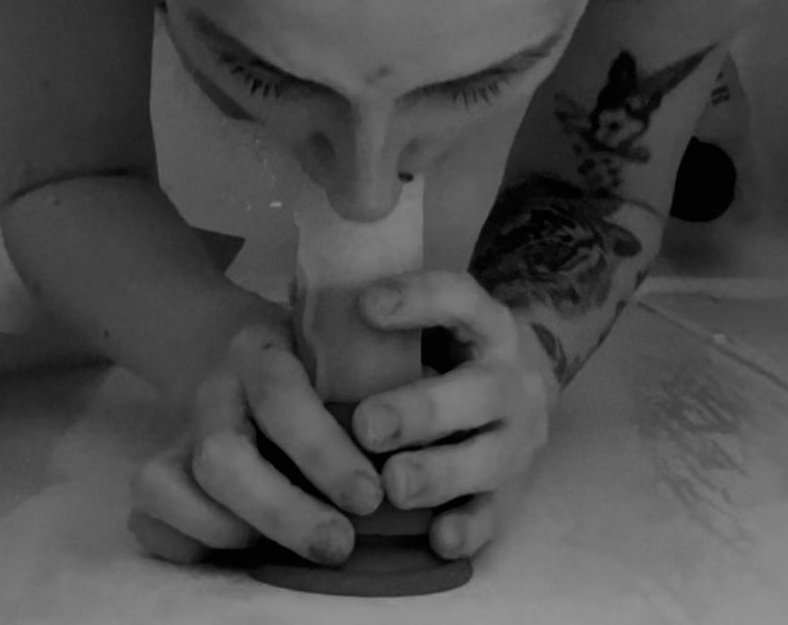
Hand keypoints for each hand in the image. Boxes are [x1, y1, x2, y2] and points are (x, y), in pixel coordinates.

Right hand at [127, 296, 384, 566]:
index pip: (282, 396)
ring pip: (167, 484)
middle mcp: (213, 388)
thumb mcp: (344, 347)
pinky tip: (239, 552)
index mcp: (261, 349)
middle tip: (340, 544)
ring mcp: (177, 429)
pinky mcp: (155, 467)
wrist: (235, 344)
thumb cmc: (314, 357)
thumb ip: (379, 381)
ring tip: (285, 553)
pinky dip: (186, 542)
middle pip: (223, 455)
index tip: (371, 495)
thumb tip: (430, 436)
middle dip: (282, 509)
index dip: (322, 451)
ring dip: (230, 532)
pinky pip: (146, 514)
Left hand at [352, 270, 553, 561]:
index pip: (458, 298)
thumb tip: (304, 305)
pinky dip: (470, 528)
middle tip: (366, 425)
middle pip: (478, 391)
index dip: (416, 299)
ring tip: (392, 485)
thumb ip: (384, 319)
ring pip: (490, 458)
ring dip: (439, 473)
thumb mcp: (436, 318)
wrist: (529, 378)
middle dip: (421, 410)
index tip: (365, 305)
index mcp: (486, 323)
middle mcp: (511, 378)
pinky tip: (438, 537)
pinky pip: (497, 514)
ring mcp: (519, 437)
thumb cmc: (454, 346)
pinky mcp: (516, 490)